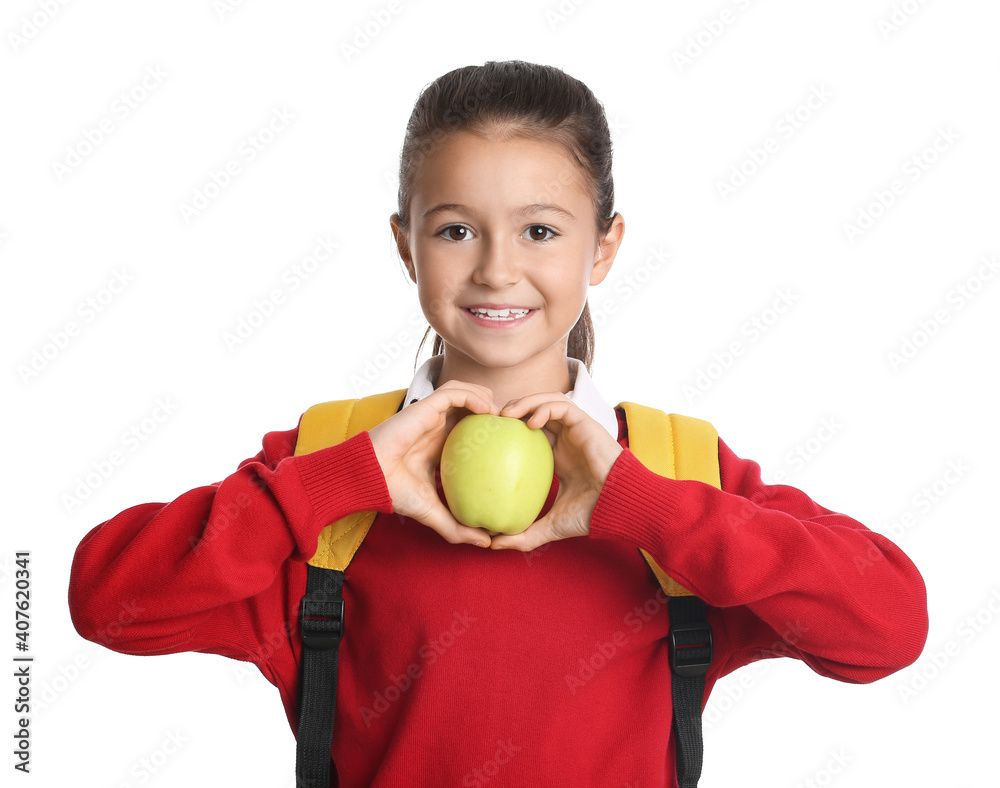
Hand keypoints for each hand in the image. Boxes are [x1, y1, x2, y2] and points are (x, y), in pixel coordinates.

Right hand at [368, 380, 497, 547]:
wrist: (371, 479)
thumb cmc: (396, 492)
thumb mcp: (434, 512)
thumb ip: (458, 527)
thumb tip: (487, 543)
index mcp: (442, 444)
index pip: (471, 427)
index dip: (493, 429)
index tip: (512, 441)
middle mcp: (438, 426)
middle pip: (472, 404)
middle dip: (495, 408)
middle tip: (514, 424)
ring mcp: (432, 414)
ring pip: (465, 392)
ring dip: (487, 397)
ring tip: (503, 415)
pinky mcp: (425, 406)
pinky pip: (454, 393)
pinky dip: (472, 397)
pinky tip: (487, 411)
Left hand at [488, 392, 622, 551]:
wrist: (618, 507)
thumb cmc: (591, 514)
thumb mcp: (551, 525)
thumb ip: (524, 535)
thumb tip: (494, 545)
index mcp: (556, 457)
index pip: (528, 433)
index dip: (508, 431)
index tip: (486, 437)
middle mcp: (564, 439)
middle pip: (534, 411)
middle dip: (511, 410)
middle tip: (490, 420)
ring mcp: (574, 430)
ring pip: (546, 402)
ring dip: (524, 402)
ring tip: (505, 414)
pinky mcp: (585, 423)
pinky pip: (561, 406)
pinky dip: (544, 408)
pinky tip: (531, 422)